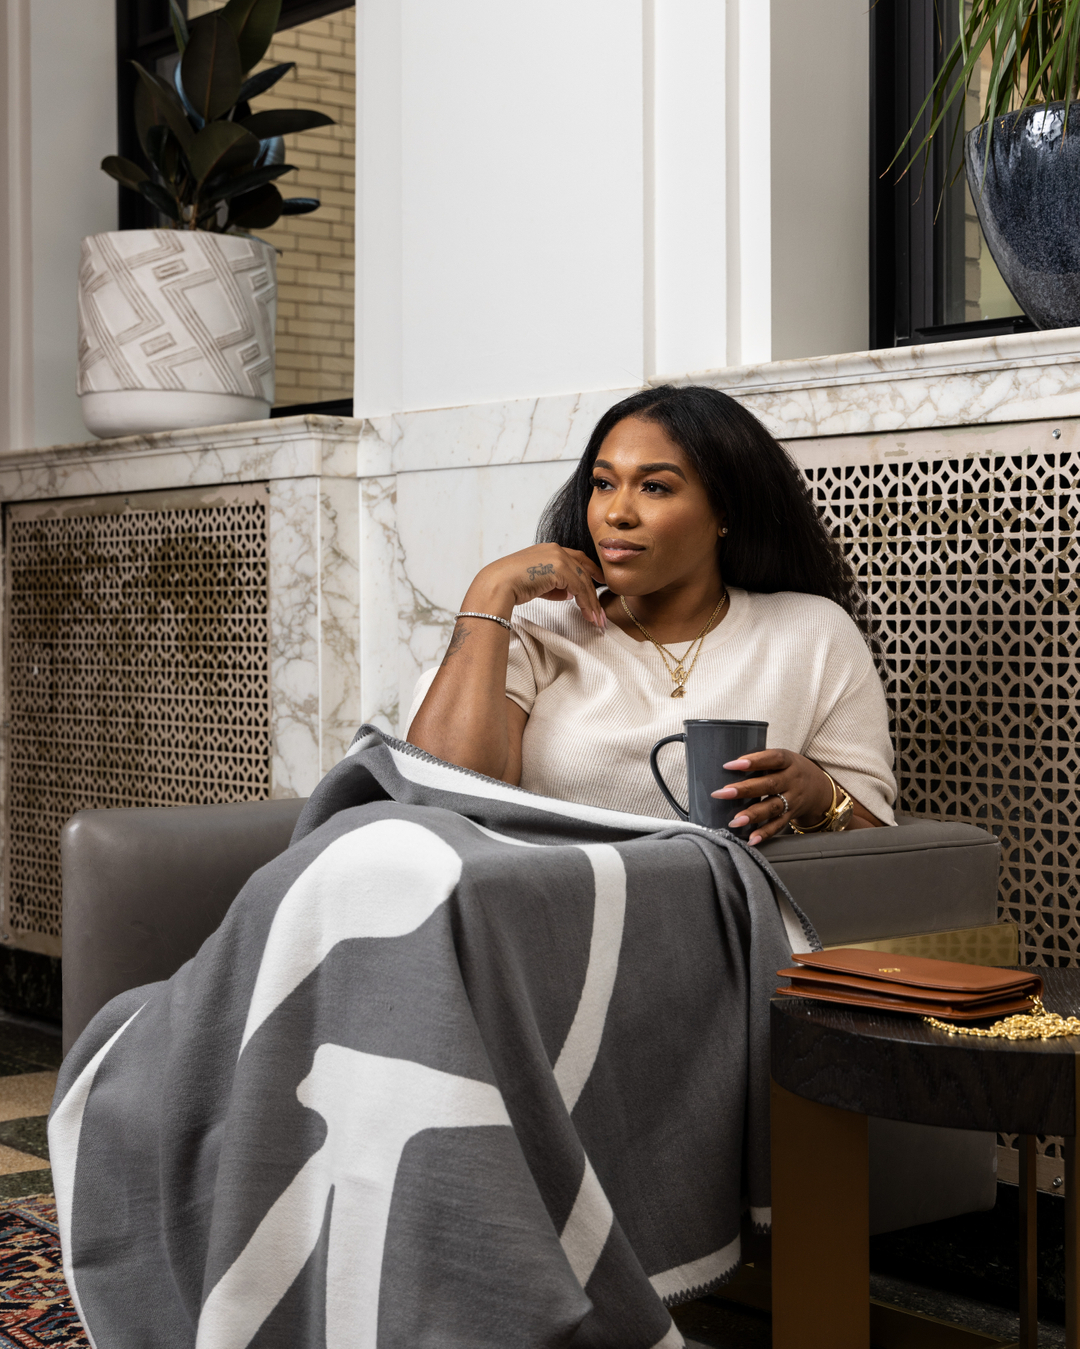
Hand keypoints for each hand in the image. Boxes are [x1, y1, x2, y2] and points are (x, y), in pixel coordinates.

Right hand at [462, 543, 606, 629]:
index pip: (576, 559)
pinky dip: (586, 604)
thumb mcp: (537, 583)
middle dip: (594, 592)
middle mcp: (556, 549)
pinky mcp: (560, 568)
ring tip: (596, 620)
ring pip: (584, 581)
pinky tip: (589, 616)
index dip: (591, 571)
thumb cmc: (511, 586)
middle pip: (584, 570)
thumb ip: (554, 586)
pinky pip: (580, 588)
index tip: (601, 582)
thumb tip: (569, 594)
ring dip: (592, 603)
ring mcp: (559, 556)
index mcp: (549, 550)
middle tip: (601, 610)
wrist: (498, 584)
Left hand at [711, 749, 833, 845]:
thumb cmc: (791, 770)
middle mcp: (792, 781)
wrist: (820, 789)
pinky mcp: (791, 815)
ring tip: (734, 821)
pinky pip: (778, 826)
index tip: (730, 765)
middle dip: (744, 790)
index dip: (753, 761)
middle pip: (769, 785)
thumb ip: (762, 761)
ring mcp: (792, 800)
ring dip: (752, 815)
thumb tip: (728, 767)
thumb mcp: (783, 759)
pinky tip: (750, 839)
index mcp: (789, 762)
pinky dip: (764, 833)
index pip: (772, 759)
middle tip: (722, 793)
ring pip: (772, 808)